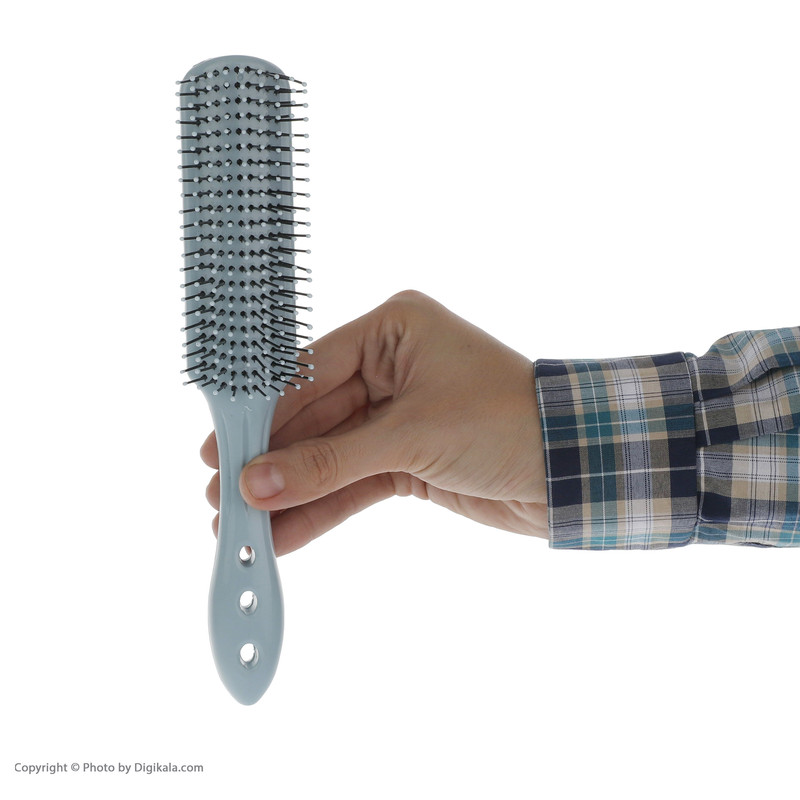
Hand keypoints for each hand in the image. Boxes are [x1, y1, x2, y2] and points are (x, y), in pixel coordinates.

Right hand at [201, 290, 547, 554]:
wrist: (577, 468)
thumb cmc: (507, 421)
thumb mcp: (411, 437)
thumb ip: (331, 462)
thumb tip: (257, 484)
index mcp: (394, 330)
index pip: (309, 373)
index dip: (264, 415)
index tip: (221, 449)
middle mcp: (393, 367)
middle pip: (315, 418)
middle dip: (273, 462)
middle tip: (222, 497)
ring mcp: (400, 415)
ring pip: (332, 455)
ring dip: (293, 491)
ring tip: (242, 524)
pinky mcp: (411, 458)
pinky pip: (356, 481)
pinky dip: (325, 507)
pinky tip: (286, 533)